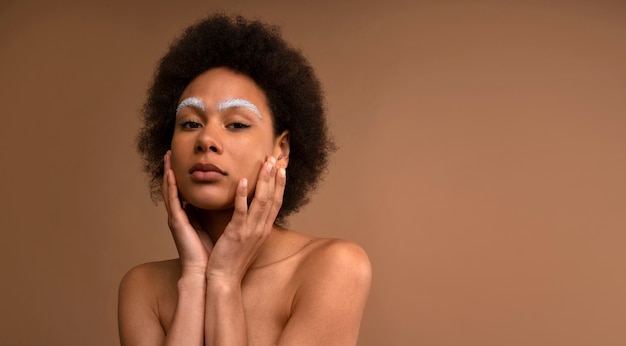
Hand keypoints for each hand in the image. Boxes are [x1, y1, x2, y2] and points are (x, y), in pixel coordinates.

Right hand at [163, 151, 212, 276]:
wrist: (207, 273)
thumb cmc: (212, 253)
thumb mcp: (214, 228)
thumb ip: (214, 215)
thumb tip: (227, 201)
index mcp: (190, 216)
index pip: (185, 191)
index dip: (183, 176)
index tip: (185, 160)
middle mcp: (181, 215)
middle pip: (175, 187)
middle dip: (172, 169)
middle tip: (170, 152)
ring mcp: (177, 219)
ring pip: (170, 191)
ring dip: (168, 172)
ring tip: (167, 156)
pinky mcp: (177, 223)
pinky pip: (173, 201)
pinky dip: (170, 187)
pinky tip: (170, 174)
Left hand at [205, 156, 285, 283]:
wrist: (224, 280)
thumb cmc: (232, 260)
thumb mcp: (246, 239)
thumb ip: (249, 223)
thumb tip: (247, 208)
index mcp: (264, 229)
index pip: (276, 203)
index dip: (280, 185)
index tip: (281, 168)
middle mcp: (261, 229)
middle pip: (272, 199)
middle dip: (275, 177)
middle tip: (275, 158)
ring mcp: (250, 231)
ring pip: (261, 202)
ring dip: (264, 181)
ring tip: (265, 164)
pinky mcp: (236, 234)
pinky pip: (241, 212)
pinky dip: (242, 196)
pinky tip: (242, 181)